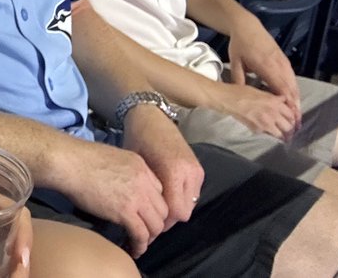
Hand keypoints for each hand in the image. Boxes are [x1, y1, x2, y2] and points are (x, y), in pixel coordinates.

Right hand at [57, 138, 168, 257]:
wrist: (67, 162)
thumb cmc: (78, 158)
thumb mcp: (111, 157)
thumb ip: (123, 171)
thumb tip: (120, 186)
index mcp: (140, 165)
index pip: (159, 190)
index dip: (152, 204)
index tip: (144, 213)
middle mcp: (143, 180)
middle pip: (162, 209)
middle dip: (155, 222)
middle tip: (143, 230)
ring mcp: (136, 196)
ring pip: (156, 224)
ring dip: (149, 236)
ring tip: (139, 242)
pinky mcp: (124, 211)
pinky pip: (141, 234)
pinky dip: (140, 245)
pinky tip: (134, 249)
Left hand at [122, 107, 203, 235]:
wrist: (150, 116)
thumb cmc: (137, 139)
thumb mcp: (138, 166)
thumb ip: (147, 190)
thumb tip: (146, 213)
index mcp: (174, 171)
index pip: (175, 212)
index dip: (161, 221)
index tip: (148, 221)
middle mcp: (190, 173)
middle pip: (184, 212)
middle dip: (168, 218)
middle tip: (152, 215)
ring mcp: (197, 171)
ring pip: (190, 205)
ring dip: (176, 208)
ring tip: (158, 204)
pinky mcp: (200, 169)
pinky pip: (193, 194)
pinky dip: (182, 198)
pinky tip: (167, 193)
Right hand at [212, 80, 297, 140]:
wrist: (227, 99)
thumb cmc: (240, 92)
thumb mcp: (259, 91)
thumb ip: (273, 98)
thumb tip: (283, 100)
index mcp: (274, 102)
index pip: (291, 114)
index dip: (293, 119)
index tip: (292, 121)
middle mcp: (273, 113)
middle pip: (289, 127)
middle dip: (289, 128)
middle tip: (287, 129)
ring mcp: (265, 123)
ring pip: (280, 134)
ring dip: (280, 134)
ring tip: (278, 133)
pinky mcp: (257, 129)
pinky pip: (266, 134)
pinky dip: (266, 133)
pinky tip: (263, 129)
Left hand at [227, 14, 301, 121]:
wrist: (248, 26)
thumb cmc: (240, 44)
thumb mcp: (235, 62)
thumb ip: (238, 79)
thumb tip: (239, 96)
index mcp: (267, 67)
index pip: (281, 89)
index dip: (287, 105)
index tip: (290, 118)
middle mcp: (279, 65)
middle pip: (291, 89)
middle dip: (295, 107)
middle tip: (297, 124)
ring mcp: (284, 63)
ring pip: (294, 84)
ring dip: (296, 100)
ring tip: (297, 115)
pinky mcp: (285, 60)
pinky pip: (292, 78)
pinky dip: (294, 90)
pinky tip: (294, 99)